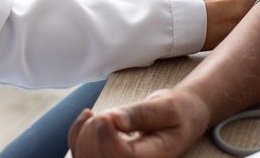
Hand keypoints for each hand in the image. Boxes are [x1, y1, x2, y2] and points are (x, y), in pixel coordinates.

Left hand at [68, 88, 209, 157]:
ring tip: (98, 115)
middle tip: (104, 114)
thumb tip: (113, 120)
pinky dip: (77, 134)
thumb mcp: (166, 107)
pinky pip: (81, 152)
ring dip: (83, 134)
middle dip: (92, 134)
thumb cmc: (178, 111)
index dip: (106, 136)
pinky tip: (88, 116)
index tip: (107, 115)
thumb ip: (140, 114)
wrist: (183, 117)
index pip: (121, 157)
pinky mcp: (108, 157)